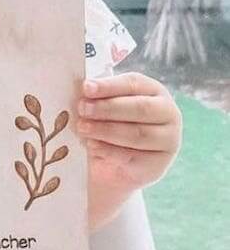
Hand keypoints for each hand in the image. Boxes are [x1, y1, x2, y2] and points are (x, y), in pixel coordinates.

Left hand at [78, 71, 181, 228]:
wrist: (111, 166)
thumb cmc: (106, 124)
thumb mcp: (103, 106)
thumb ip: (97, 95)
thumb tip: (82, 87)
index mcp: (153, 90)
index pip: (133, 83)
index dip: (109, 86)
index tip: (86, 88)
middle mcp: (167, 113)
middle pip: (140, 108)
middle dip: (107, 108)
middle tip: (82, 108)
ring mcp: (167, 141)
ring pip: (137, 133)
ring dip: (105, 130)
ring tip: (82, 127)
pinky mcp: (157, 165)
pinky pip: (132, 157)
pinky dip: (109, 150)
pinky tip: (92, 145)